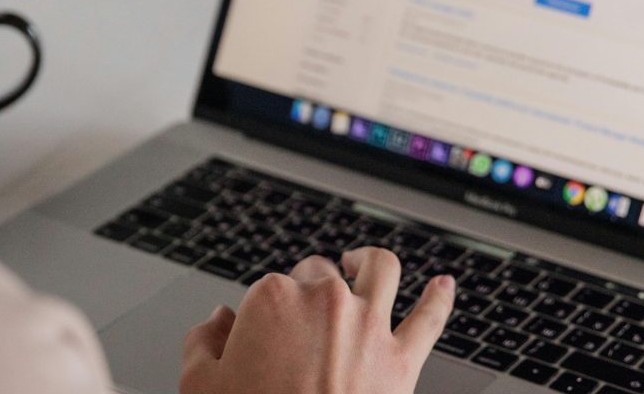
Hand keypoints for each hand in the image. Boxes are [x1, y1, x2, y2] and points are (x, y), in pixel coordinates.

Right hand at [180, 247, 454, 393]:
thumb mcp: (200, 386)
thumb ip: (203, 342)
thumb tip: (218, 320)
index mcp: (273, 298)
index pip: (271, 285)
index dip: (265, 310)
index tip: (260, 334)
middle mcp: (326, 300)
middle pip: (320, 274)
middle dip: (310, 288)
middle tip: (301, 320)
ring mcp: (368, 325)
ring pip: (380, 270)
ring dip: (370, 262)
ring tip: (361, 264)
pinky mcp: (402, 358)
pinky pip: (429, 319)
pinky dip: (439, 299)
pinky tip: (444, 285)